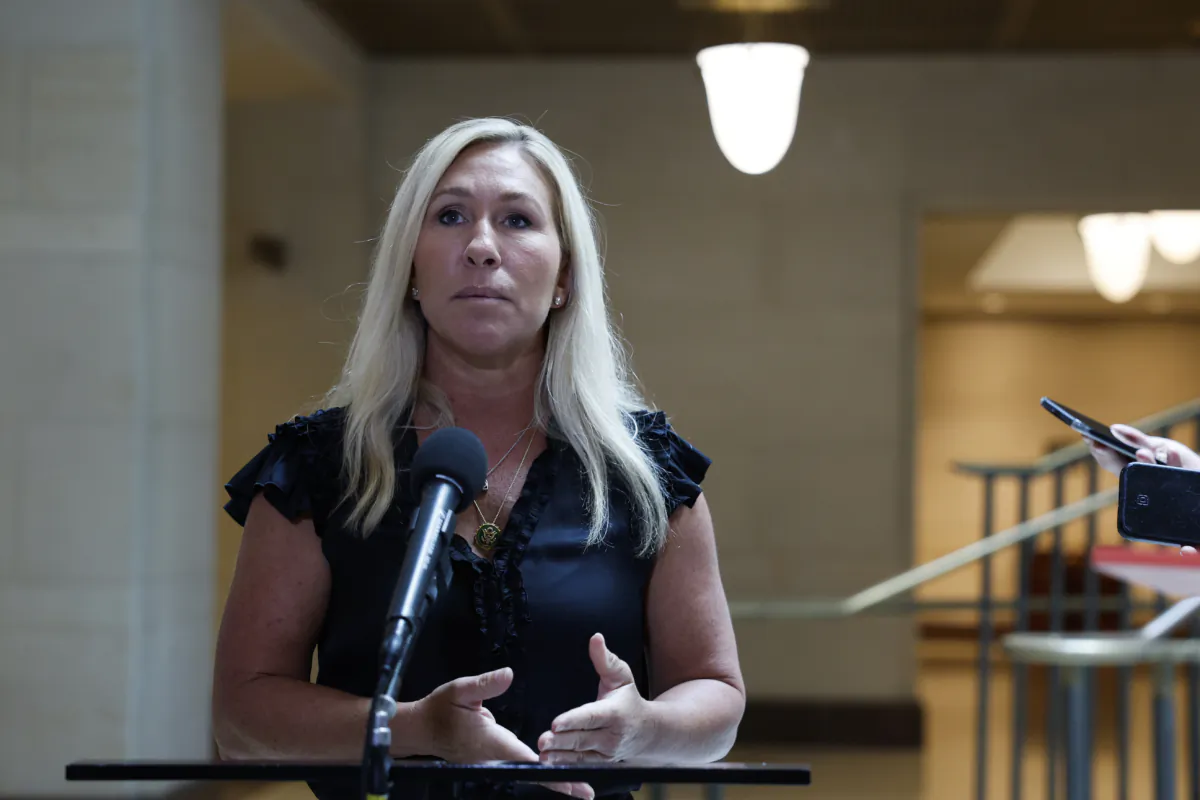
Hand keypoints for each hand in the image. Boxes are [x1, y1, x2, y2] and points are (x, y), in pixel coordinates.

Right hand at [415, 668, 593, 799]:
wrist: (421, 730)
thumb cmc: (439, 709)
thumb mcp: (460, 690)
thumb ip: (485, 683)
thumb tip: (509, 674)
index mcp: (490, 741)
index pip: (524, 759)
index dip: (548, 769)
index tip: (569, 777)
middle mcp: (493, 758)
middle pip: (531, 774)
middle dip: (558, 783)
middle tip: (586, 792)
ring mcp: (491, 763)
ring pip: (525, 775)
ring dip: (551, 780)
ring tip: (579, 786)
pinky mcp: (490, 762)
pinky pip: (518, 769)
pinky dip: (537, 773)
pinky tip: (553, 773)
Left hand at [538, 634, 653, 764]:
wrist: (647, 732)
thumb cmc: (629, 700)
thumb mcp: (621, 676)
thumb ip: (605, 659)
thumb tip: (595, 638)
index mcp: (614, 713)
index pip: (591, 717)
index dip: (573, 720)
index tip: (556, 723)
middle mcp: (611, 735)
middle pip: (582, 739)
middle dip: (561, 741)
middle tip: (542, 741)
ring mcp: (606, 753)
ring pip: (580, 756)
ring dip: (560, 757)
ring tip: (542, 755)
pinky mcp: (601, 764)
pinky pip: (582, 766)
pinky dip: (566, 766)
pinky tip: (550, 765)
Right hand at [1086, 424, 1199, 476]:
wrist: (1198, 474)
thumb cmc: (1178, 461)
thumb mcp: (1156, 445)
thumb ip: (1135, 439)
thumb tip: (1114, 428)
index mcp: (1129, 467)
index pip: (1107, 459)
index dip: (1097, 449)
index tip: (1088, 437)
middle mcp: (1138, 479)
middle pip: (1119, 468)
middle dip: (1109, 456)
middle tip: (1100, 445)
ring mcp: (1155, 485)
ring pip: (1145, 474)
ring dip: (1144, 462)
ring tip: (1141, 451)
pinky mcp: (1174, 488)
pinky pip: (1173, 474)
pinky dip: (1173, 461)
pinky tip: (1172, 451)